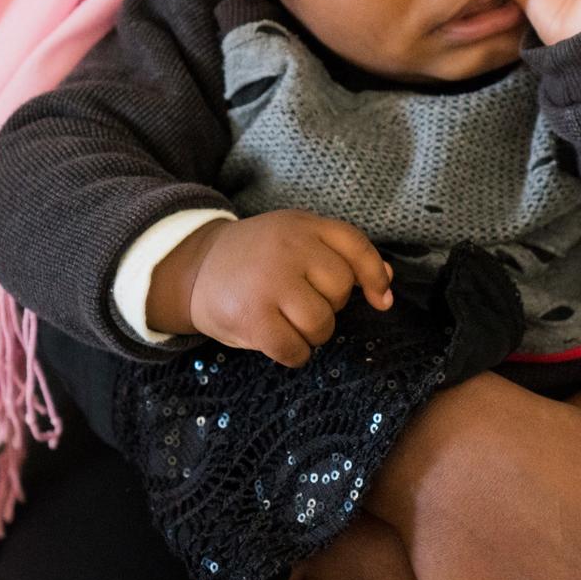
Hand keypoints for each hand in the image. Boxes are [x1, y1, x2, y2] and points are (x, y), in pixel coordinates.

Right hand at [148, 210, 393, 367]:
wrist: (193, 268)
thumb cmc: (256, 261)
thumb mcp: (296, 242)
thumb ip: (340, 256)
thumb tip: (387, 280)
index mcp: (302, 225)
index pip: (355, 246)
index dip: (374, 277)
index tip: (381, 300)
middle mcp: (288, 247)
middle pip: (340, 291)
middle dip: (329, 306)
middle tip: (300, 302)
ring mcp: (269, 281)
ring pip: (321, 324)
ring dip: (312, 334)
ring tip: (288, 322)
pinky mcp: (251, 315)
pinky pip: (295, 349)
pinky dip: (294, 354)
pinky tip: (279, 341)